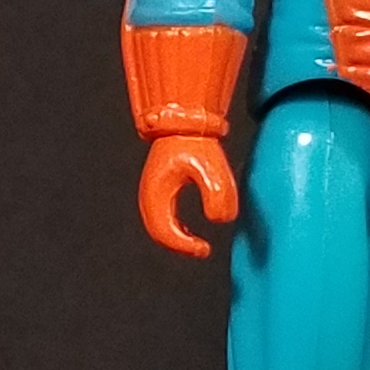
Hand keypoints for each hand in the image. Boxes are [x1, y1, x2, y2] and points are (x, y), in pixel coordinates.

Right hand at [137, 132, 237, 257]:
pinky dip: (174, 229)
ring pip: (158, 227)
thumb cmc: (193, 141)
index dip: (184, 247)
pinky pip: (162, 218)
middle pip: (159, 234)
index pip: (164, 233)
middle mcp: (149, 195)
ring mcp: (152, 192)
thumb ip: (217, 194)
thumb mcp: (210, 168)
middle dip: (180, 246)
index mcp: (156, 193)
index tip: (205, 249)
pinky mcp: (158, 188)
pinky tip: (189, 231)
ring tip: (197, 244)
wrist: (182, 120)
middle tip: (202, 250)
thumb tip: (220, 220)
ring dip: (176, 239)